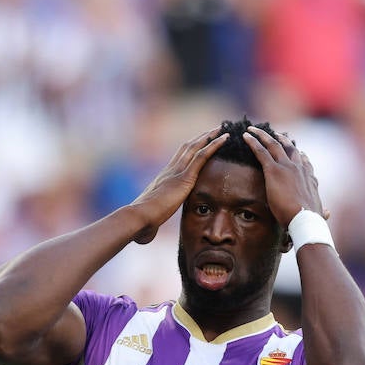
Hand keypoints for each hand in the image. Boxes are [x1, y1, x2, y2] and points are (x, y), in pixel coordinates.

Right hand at [129, 128, 228, 243]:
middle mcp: (169, 171)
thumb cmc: (141, 223)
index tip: (198, 144)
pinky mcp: (184, 177)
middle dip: (200, 138)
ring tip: (222, 129)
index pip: (178, 160)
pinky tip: (225, 139)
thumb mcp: (149, 221)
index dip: (189, 150)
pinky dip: (214, 145)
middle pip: (187, 148)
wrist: (139, 217)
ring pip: (195, 147)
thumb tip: (146, 236)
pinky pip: (202, 156)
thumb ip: (151, 224)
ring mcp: (177, 172)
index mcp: (163, 179)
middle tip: (213, 130)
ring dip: (210, 136)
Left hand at [242, 126, 324, 227]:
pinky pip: (261, 151)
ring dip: (262, 135)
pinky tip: (245, 136)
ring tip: (253, 129)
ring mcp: (287, 167)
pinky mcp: (274, 170)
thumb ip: (321, 211)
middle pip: (290, 148)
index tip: (297, 150)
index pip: (305, 162)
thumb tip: (327, 212)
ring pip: (274, 144)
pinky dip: (253, 142)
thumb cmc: (310, 220)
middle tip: (274, 133)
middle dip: (281, 139)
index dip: (300, 155)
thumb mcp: (318, 213)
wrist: (305, 219)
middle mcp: (300, 169)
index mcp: (309, 178)